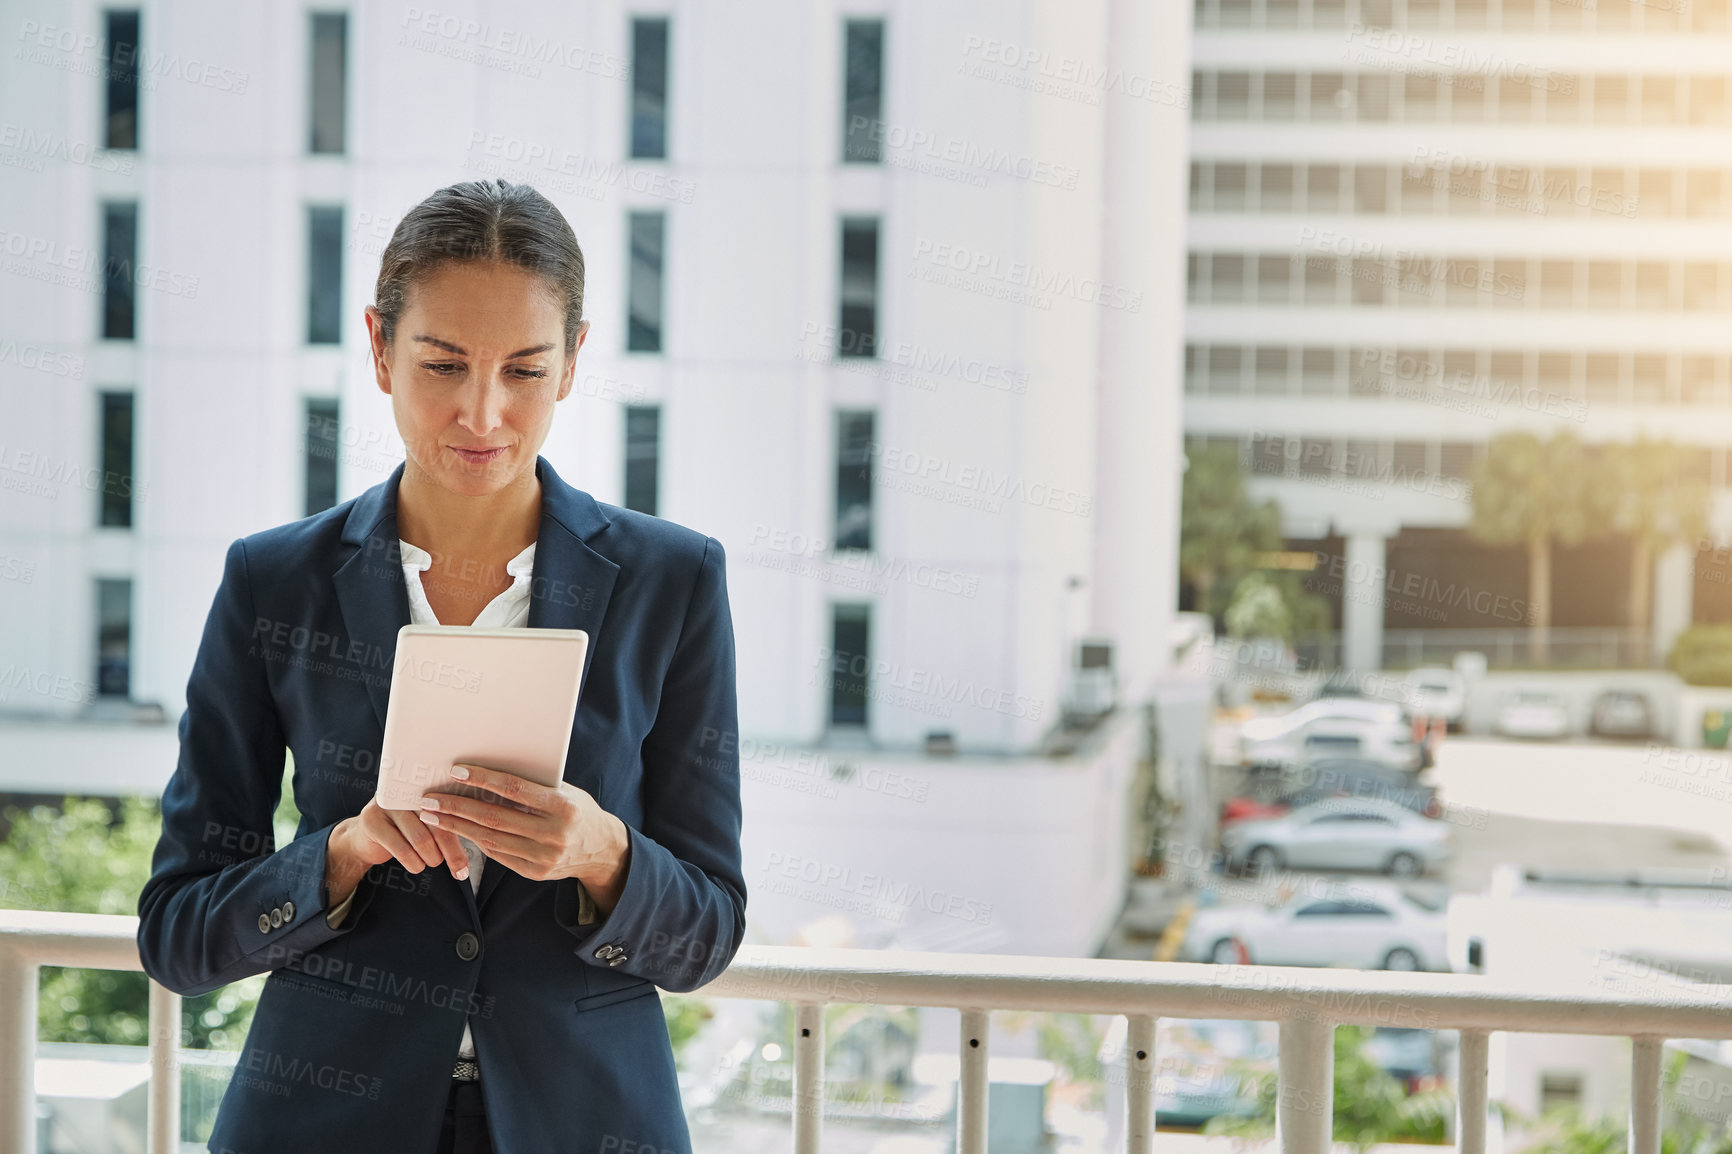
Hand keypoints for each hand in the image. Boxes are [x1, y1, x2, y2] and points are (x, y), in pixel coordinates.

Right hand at [328, 796, 471, 903]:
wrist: (364, 837)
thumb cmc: (406, 830)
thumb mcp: (430, 822)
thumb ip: (452, 821)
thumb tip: (486, 839)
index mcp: (427, 783)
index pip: (454, 806)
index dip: (467, 831)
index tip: (478, 853)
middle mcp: (407, 789)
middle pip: (440, 822)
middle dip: (452, 852)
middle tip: (458, 869)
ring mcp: (388, 803)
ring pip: (421, 838)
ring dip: (432, 858)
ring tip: (433, 862)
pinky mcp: (372, 820)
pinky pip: (401, 848)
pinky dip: (413, 863)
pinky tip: (417, 866)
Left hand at [414, 763, 631, 909]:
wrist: (602, 850)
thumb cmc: (578, 811)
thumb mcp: (566, 791)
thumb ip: (535, 785)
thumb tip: (492, 771)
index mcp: (563, 806)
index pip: (515, 789)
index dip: (484, 779)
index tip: (456, 772)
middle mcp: (554, 833)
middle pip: (495, 818)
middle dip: (458, 807)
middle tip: (430, 799)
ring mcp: (544, 857)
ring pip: (491, 839)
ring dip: (458, 827)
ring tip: (434, 816)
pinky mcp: (535, 872)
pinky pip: (498, 855)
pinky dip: (476, 841)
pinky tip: (459, 830)